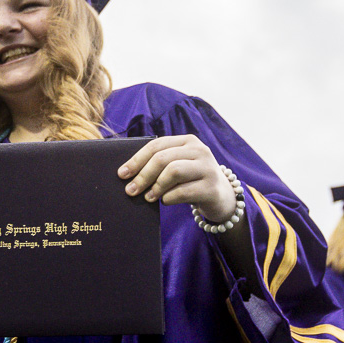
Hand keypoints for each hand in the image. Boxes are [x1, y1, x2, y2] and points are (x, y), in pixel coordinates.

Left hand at [118, 135, 237, 222]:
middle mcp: (199, 150)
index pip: (157, 146)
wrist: (221, 196)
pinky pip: (183, 191)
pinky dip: (169, 198)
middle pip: (163, 158)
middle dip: (143, 175)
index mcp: (187, 141)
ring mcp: (208, 168)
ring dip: (156, 186)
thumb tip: (128, 175)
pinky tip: (165, 201)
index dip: (137, 160)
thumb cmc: (191, 181)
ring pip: (173, 172)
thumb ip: (159, 165)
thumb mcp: (178, 166)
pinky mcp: (211, 187)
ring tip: (148, 197)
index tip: (122, 174)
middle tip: (131, 190)